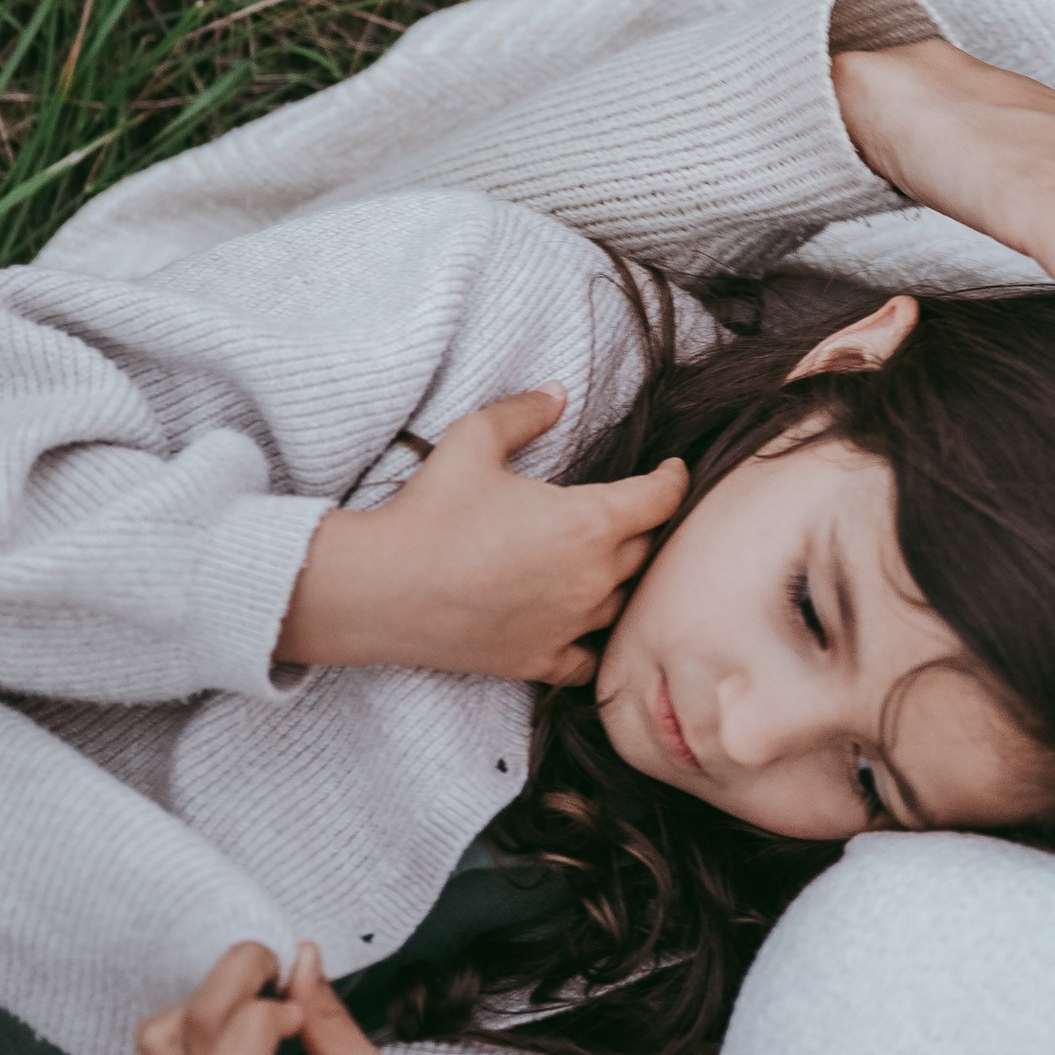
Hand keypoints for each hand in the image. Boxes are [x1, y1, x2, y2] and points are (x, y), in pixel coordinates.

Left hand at [137, 940, 406, 1054]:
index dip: (268, 1010)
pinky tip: (238, 1026)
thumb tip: (302, 957)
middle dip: (235, 974)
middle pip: (189, 1024)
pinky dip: (189, 1021)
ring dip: (202, 999)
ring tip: (254, 1005)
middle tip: (279, 980)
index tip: (302, 1014)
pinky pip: (159, 1051)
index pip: (233, 1051)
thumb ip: (331, 1021)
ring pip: (157, 1033)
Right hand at [278, 391, 689, 682]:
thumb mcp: (474, 440)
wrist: (380, 588)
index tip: (673, 471)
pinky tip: (585, 627)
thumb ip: (525, 411)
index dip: (673, 480)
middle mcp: (591, 580)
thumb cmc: (430, 510)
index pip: (659, 500)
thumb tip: (558, 393)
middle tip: (635, 512)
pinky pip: (589, 659)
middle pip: (645, 551)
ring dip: (622, 581)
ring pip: (622, 603)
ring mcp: (568, 627)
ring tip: (611, 563)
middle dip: (645, 527)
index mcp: (589, 523)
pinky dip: (593, 641)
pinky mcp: (539, 662)